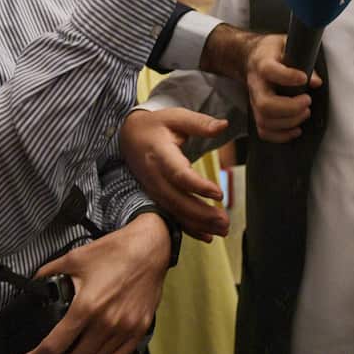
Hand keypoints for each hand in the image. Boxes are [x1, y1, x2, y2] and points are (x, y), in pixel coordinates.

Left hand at [27, 214, 169, 353]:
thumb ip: (50, 271)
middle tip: (54, 353)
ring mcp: (125, 328)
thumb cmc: (117, 250)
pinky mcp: (140, 328)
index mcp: (86, 307)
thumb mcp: (76, 257)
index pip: (54, 345)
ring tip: (73, 351)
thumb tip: (34, 281)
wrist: (151, 246)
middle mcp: (106, 322)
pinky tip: (97, 353)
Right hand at [120, 108, 229, 241]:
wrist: (128, 135)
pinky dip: (188, 228)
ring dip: (198, 224)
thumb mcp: (176, 116)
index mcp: (160, 154)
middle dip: (202, 214)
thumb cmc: (156, 125)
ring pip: (175, 211)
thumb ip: (200, 123)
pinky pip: (171, 215)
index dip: (198, 186)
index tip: (219, 194)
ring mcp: (153, 189)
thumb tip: (224, 125)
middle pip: (178, 199)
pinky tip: (207, 237)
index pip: (178, 174)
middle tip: (225, 221)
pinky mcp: (155, 197)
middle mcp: (154, 176)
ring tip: (222, 230)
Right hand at [245, 34, 320, 142]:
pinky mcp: (256, 112)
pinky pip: (263, 131)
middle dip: (291, 108)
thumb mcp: (287, 44)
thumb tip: (315, 82)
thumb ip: (302, 58)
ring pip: (265, 120)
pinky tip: (296, 129)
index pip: (269, 71)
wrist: (250, 58)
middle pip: (265, 104)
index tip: (304, 78)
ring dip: (289, 122)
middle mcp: (256, 84)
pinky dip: (281, 135)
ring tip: (305, 113)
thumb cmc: (273, 51)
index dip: (288, 77)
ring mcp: (254, 100)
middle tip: (307, 101)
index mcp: (263, 63)